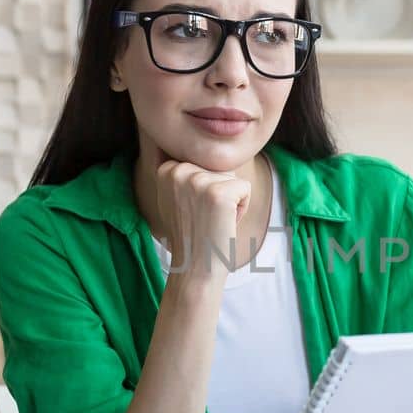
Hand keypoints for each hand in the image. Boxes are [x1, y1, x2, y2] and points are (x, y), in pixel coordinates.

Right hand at [150, 156, 250, 282]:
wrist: (196, 267)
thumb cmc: (192, 235)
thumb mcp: (174, 197)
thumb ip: (180, 174)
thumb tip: (187, 145)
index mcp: (166, 169)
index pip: (204, 162)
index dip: (205, 189)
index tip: (193, 210)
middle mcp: (178, 171)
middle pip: (219, 168)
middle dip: (219, 193)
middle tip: (205, 218)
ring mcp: (198, 181)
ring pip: (232, 178)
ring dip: (231, 201)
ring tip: (213, 220)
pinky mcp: (219, 193)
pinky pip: (245, 188)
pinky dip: (242, 208)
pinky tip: (224, 223)